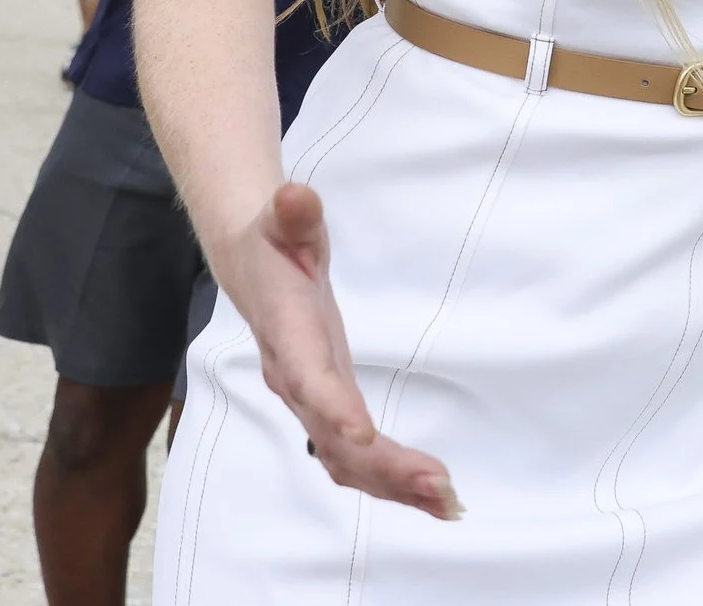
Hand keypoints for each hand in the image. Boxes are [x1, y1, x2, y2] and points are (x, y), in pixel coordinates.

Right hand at [221, 182, 460, 518]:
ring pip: (348, 460)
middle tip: (440, 485)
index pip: (308, 377)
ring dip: (396, 486)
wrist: (253, 267)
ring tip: (449, 503)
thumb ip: (294, 213)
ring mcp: (312, 402)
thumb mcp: (286, 219)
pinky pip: (357, 458)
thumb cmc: (277, 241)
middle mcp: (296, 380)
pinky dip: (392, 481)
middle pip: (334, 437)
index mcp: (288, 335)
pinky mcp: (329, 408)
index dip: (332, 406)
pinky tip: (433, 497)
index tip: (362, 434)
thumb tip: (293, 197)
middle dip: (386, 466)